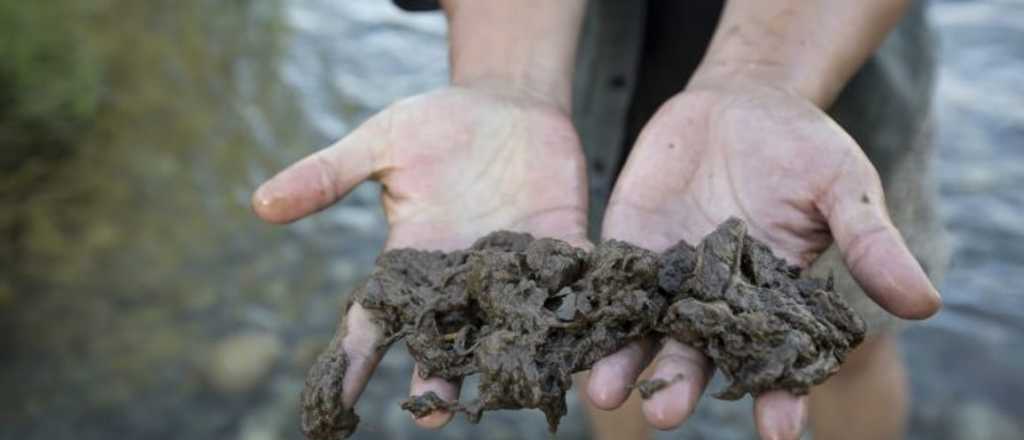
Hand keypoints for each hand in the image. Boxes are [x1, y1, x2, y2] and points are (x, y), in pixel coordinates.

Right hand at [252, 85, 588, 427]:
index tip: (335, 402)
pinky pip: (571, 282)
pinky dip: (576, 307)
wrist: (507, 102)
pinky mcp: (561, 245)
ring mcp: (513, 266)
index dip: (354, 359)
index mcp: (411, 259)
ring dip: (508, 358)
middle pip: (444, 339)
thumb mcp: (379, 143)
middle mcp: (461, 277)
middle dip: (437, 375)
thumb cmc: (436, 124)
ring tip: (508, 391)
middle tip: (431, 413)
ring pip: (507, 325)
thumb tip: (261, 203)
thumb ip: (327, 175)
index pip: (374, 318)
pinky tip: (583, 339)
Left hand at [587, 80, 940, 437]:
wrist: (741, 101)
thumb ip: (869, 244)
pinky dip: (590, 307)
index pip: (778, 364)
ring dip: (624, 364)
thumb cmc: (802, 149)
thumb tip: (926, 302)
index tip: (780, 430)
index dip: (780, 397)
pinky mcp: (627, 249)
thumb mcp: (843, 187)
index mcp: (774, 303)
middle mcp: (716, 305)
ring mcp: (667, 280)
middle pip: (698, 359)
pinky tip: (572, 328)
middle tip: (665, 415)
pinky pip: (606, 286)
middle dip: (681, 388)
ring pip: (643, 334)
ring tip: (605, 391)